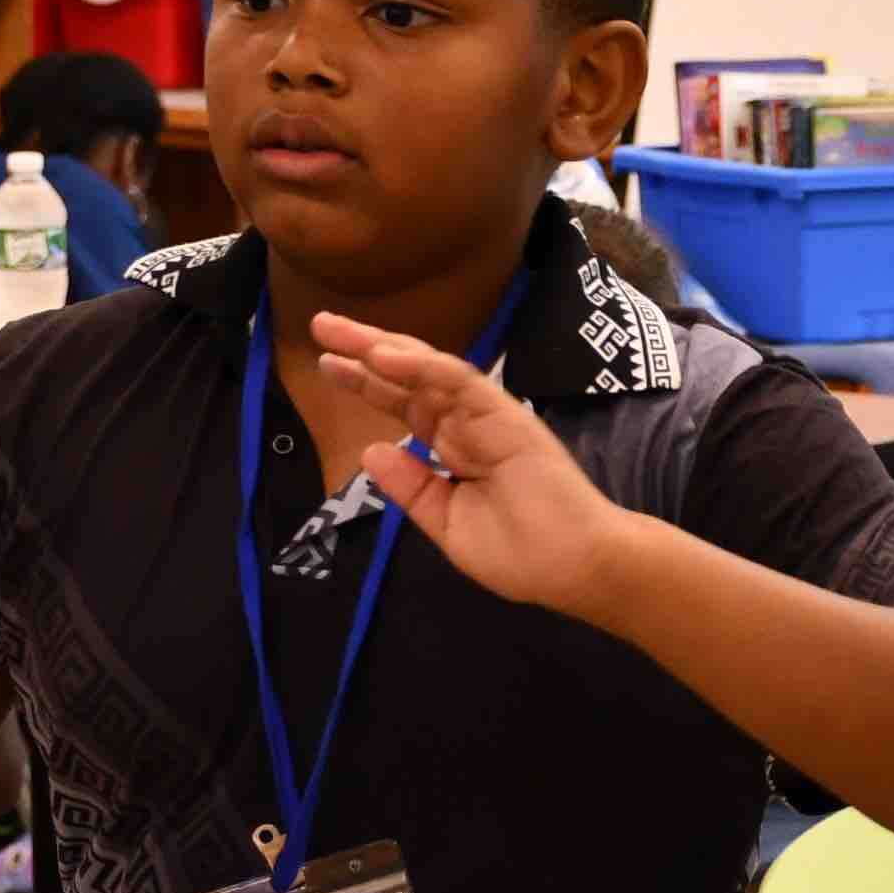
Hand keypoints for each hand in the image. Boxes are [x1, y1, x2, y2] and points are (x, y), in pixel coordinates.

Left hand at [310, 310, 633, 619]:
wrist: (573, 567)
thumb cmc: (520, 553)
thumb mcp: (447, 523)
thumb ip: (411, 488)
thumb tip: (373, 451)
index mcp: (454, 448)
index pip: (404, 404)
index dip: (366, 383)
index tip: (327, 364)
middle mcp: (467, 424)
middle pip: (409, 378)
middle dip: (364, 351)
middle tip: (320, 325)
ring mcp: (487, 416)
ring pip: (429, 370)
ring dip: (384, 348)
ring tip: (339, 331)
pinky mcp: (506, 416)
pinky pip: (459, 382)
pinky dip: (422, 367)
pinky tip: (384, 356)